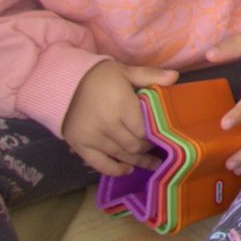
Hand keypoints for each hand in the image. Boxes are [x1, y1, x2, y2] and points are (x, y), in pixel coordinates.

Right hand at [63, 58, 176, 175]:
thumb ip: (150, 75)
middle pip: (134, 145)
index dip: (156, 135)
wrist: (65, 83)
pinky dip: (114, 169)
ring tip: (153, 165)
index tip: (165, 135)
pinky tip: (128, 169)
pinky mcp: (80, 146)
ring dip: (137, 162)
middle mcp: (107, 124)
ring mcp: (92, 138)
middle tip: (161, 150)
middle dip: (149, 149)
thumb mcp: (126, 72)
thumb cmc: (101, 77)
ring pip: (120, 156)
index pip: (144, 129)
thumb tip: (175, 77)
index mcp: (121, 105)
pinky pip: (99, 164)